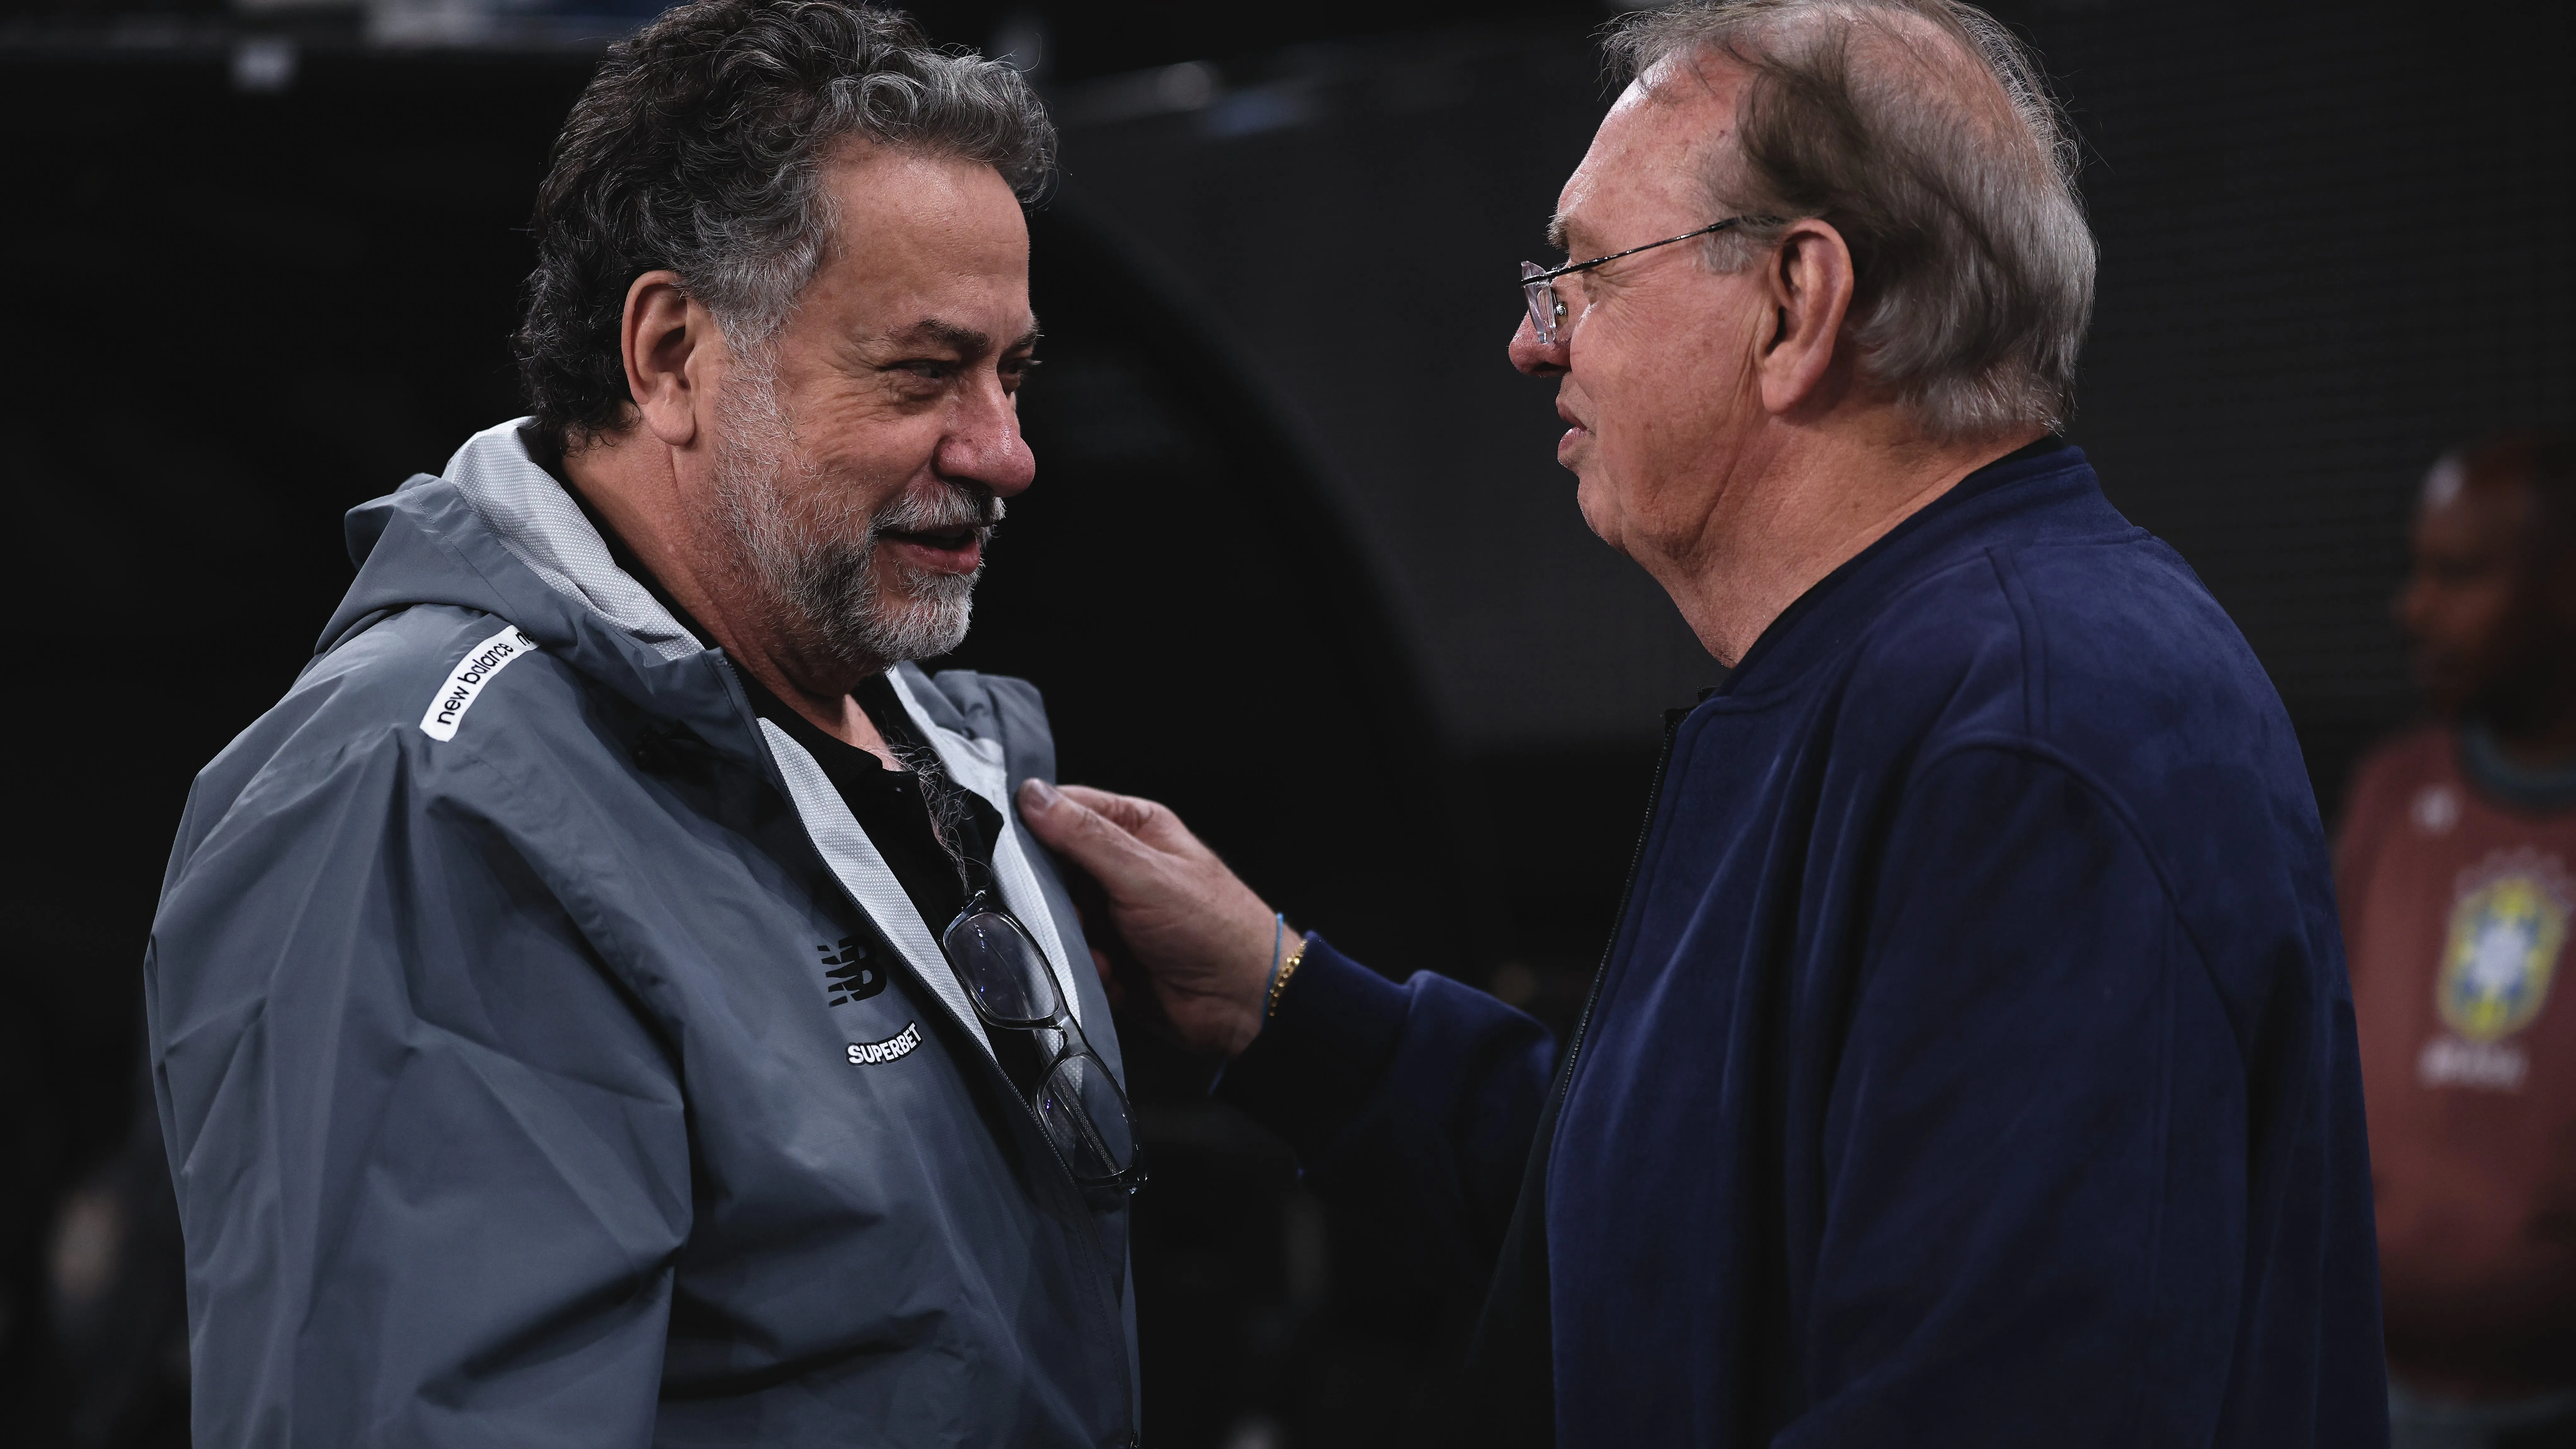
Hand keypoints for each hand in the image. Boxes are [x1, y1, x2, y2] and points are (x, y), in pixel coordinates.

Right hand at [1016, 779, 1282, 1056]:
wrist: (1242, 1001)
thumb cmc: (1212, 926)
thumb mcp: (1143, 871)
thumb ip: (1084, 835)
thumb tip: (1033, 796)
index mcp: (1134, 829)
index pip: (1065, 809)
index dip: (1036, 826)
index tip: (1017, 849)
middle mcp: (1121, 867)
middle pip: (1053, 867)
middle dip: (1052, 893)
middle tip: (1068, 910)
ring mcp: (1114, 913)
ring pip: (1058, 915)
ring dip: (1071, 935)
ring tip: (1098, 946)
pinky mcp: (1110, 955)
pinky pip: (1072, 955)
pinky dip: (1086, 966)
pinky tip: (1111, 972)